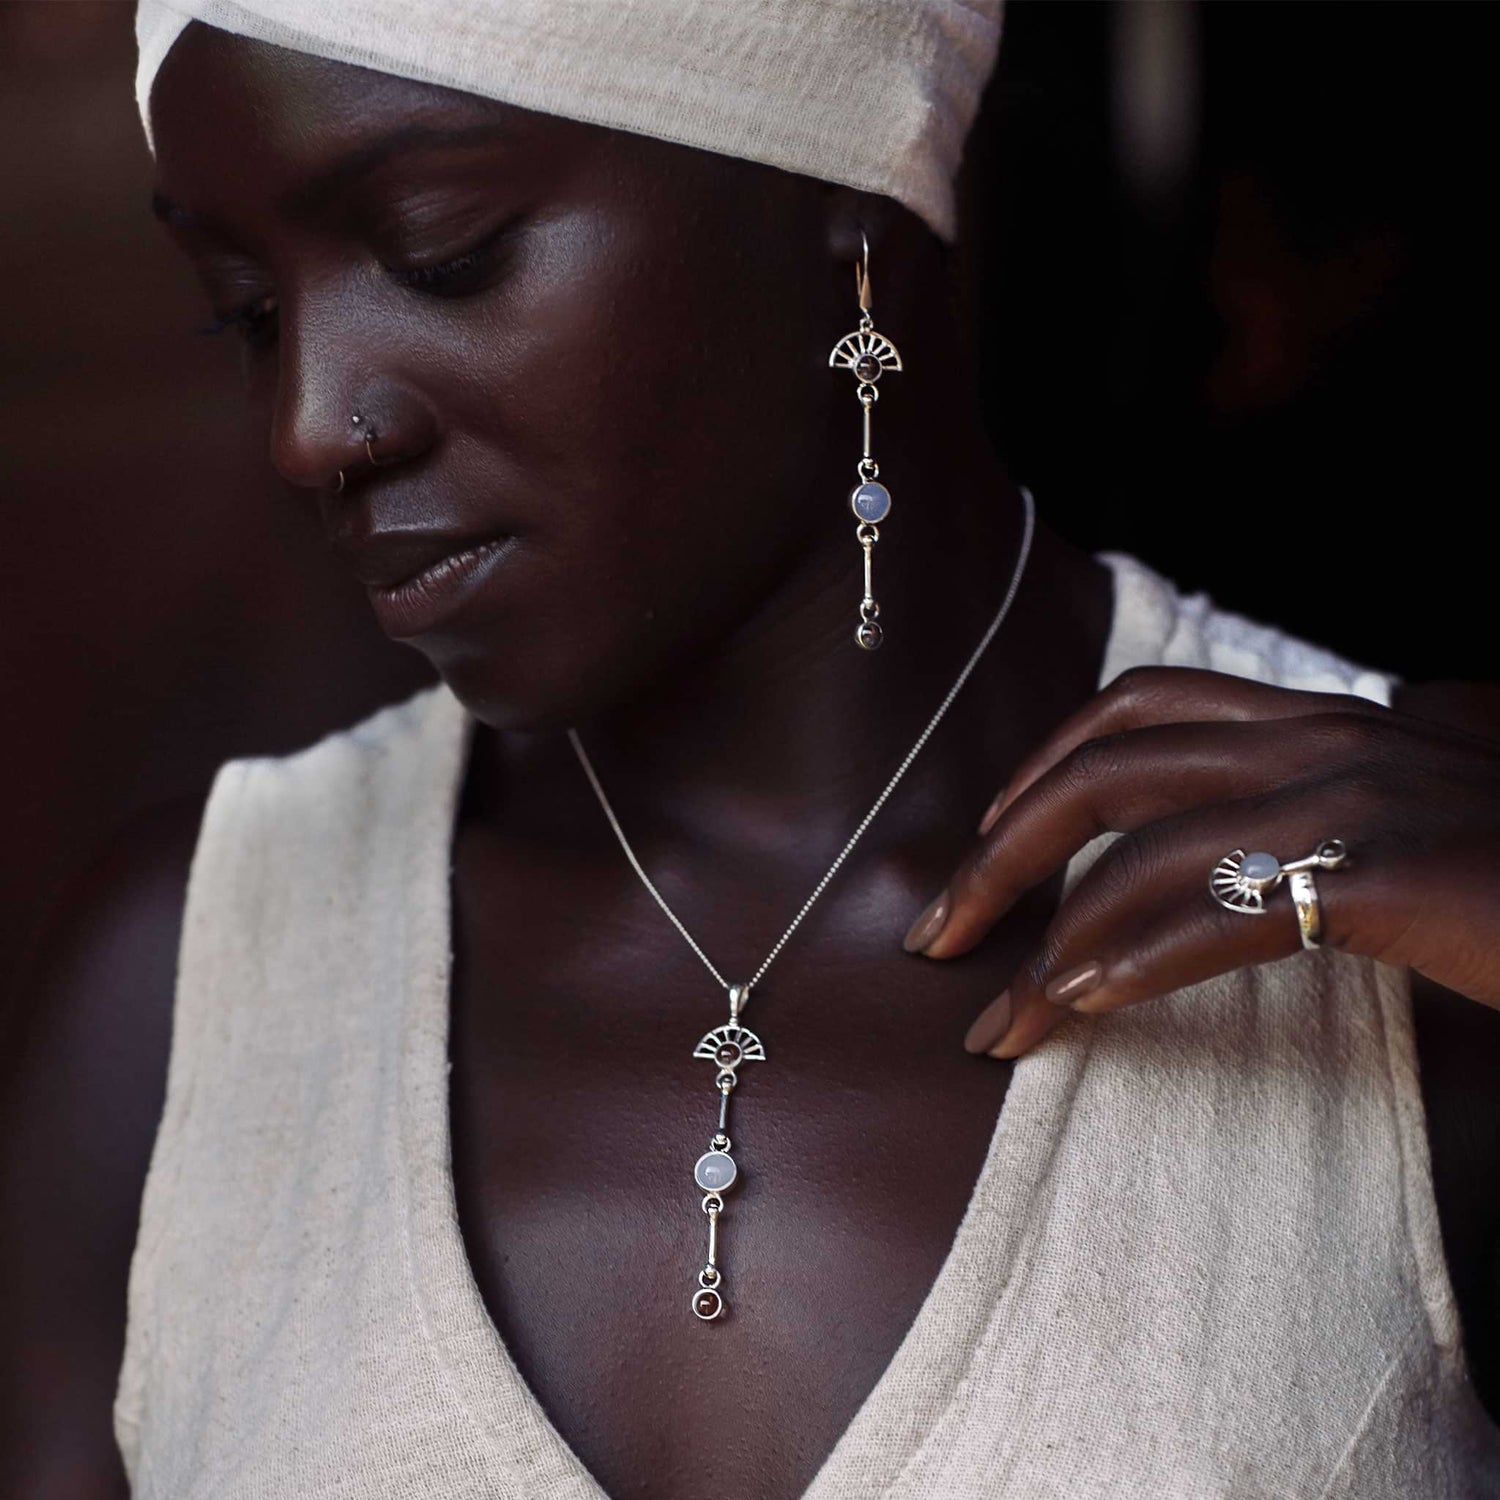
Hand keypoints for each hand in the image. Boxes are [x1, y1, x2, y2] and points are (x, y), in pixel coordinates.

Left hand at [901, 666, 1499, 1058]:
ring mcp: (1362, 791)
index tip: (983, 848)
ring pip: (1146, 842)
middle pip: (1108, 764)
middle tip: (936, 934)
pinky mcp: (1395, 867)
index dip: (1041, 772)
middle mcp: (1329, 733)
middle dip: (1001, 852)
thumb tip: (1246, 855)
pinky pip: (1225, 906)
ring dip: (1046, 937)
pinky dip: (1136, 957)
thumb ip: (1322, 819)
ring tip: (996, 1021)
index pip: (1142, 708)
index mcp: (1326, 717)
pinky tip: (1080, 1007)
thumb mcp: (1412, 826)